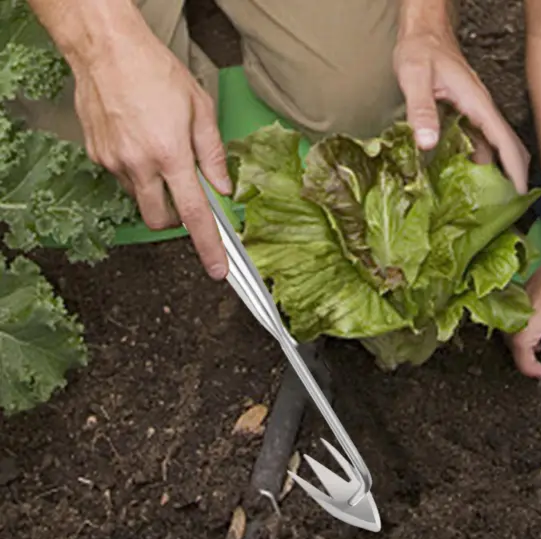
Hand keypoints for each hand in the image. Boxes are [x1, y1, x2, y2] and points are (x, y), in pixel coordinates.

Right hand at [70, 19, 230, 279]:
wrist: (105, 47)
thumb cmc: (156, 71)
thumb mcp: (200, 109)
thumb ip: (213, 155)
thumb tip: (223, 189)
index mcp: (171, 155)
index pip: (195, 215)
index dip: (208, 246)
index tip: (218, 270)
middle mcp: (140, 165)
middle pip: (160, 221)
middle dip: (175, 220)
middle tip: (183, 196)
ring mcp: (114, 162)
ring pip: (140, 199)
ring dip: (155, 191)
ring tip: (158, 151)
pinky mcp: (97, 156)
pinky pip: (122, 179)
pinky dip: (136, 172)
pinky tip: (138, 142)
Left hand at [393, 25, 529, 192]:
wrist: (422, 33)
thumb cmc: (420, 51)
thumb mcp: (414, 78)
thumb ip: (421, 109)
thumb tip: (428, 143)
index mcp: (476, 103)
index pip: (503, 140)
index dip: (514, 168)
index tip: (519, 194)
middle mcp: (479, 110)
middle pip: (505, 147)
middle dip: (510, 176)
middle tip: (505, 209)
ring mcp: (473, 114)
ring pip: (490, 148)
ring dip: (491, 173)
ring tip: (486, 205)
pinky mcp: (462, 116)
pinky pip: (475, 144)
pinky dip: (475, 163)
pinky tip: (465, 182)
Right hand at [508, 247, 540, 397]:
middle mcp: (540, 312)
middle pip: (521, 347)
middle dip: (527, 366)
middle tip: (540, 373)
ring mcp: (526, 303)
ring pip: (511, 335)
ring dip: (519, 349)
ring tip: (535, 354)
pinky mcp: (520, 297)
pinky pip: (511, 321)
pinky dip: (517, 333)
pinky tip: (532, 334)